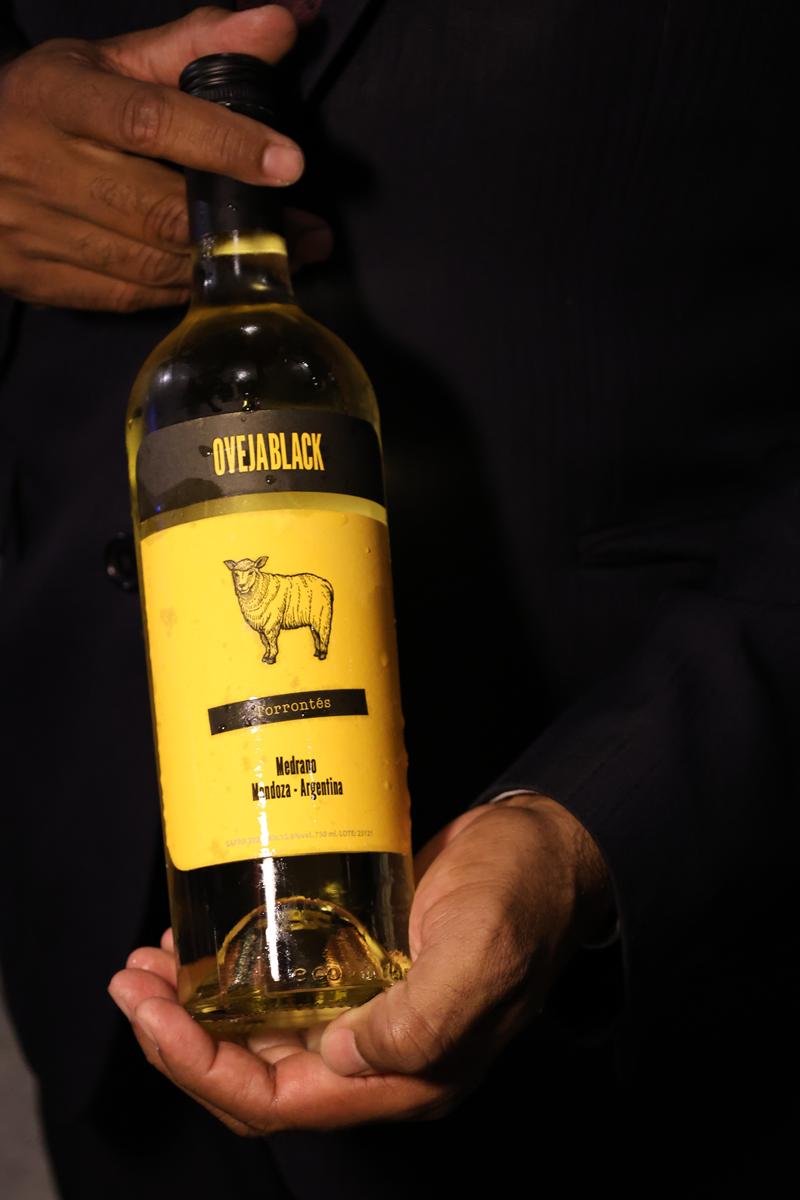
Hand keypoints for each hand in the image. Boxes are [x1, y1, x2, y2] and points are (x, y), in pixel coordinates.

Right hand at [0, 6, 321, 311]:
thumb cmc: (46, 107)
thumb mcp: (106, 64)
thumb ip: (194, 46)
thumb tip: (280, 26)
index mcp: (59, 98)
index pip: (150, 120)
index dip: (224, 143)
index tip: (288, 162)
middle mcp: (43, 167)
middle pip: (158, 210)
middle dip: (243, 225)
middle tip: (307, 231)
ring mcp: (35, 231)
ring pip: (150, 264)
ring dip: (224, 265)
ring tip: (282, 256)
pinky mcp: (39, 282)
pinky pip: (130, 296)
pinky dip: (182, 288)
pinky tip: (218, 275)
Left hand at [108, 796, 613, 1132]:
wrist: (543, 847)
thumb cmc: (521, 894)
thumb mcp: (480, 950)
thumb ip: (421, 1017)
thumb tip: (342, 1054)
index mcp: (404, 1072)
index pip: (279, 1100)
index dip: (204, 1069)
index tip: (153, 1015)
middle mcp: (375, 1054)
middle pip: (252, 1075)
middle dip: (179, 1039)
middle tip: (132, 983)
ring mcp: (364, 1011)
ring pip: (257, 1034)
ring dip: (194, 1010)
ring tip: (148, 967)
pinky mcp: (358, 967)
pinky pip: (277, 990)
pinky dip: (229, 975)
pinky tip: (202, 944)